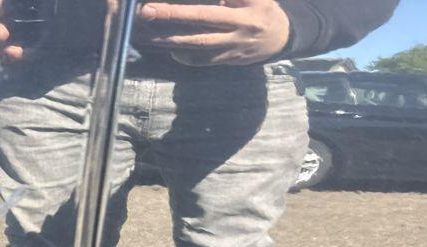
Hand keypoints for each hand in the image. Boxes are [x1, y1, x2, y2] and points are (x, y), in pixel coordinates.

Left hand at [137, 0, 290, 66]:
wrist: (281, 37)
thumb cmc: (263, 9)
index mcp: (241, 17)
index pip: (205, 12)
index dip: (180, 10)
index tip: (157, 6)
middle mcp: (234, 35)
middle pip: (197, 30)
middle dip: (170, 22)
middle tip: (145, 14)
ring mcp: (229, 51)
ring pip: (196, 49)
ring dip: (170, 42)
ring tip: (148, 35)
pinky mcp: (226, 61)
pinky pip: (202, 61)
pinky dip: (185, 55)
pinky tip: (170, 48)